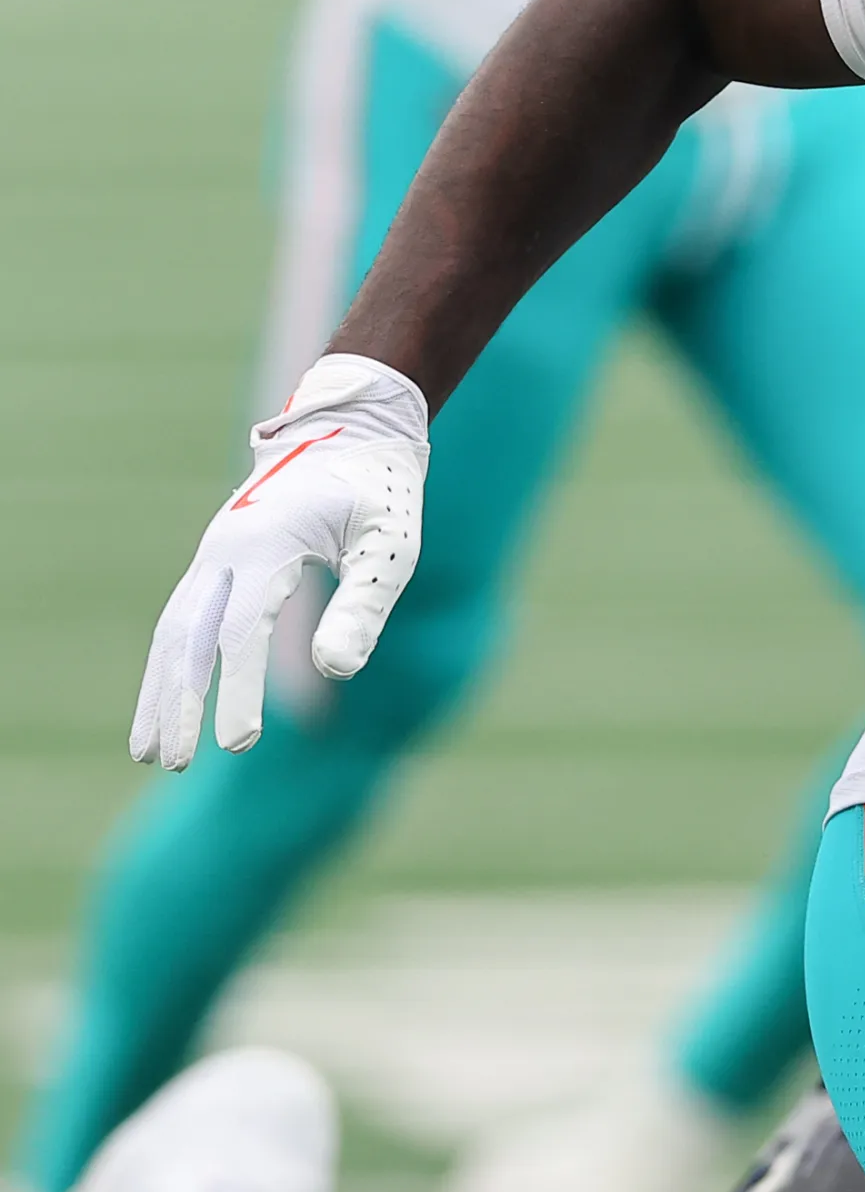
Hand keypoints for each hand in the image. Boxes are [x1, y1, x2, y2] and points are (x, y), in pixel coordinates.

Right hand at [131, 356, 428, 771]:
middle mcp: (227, 548)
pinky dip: (171, 661)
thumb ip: (363, 604)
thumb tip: (336, 671)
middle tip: (170, 762)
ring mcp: (216, 552)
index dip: (238, 689)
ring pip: (173, 630)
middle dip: (175, 702)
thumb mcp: (389, 544)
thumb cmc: (380, 490)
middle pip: (186, 636)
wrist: (355, 429)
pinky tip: (167, 702)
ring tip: (148, 752)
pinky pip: (183, 617)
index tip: (238, 745)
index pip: (242, 631)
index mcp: (267, 543)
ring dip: (159, 690)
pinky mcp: (220, 559)